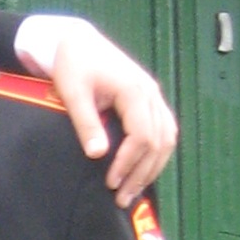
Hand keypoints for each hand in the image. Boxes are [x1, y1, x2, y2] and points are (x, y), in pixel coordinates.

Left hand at [48, 33, 177, 207]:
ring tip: (133, 189)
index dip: (129, 163)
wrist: (76, 42)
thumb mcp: (73, 93)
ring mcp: (153, 95)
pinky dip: (157, 153)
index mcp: (133, 90)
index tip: (111, 182)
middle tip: (122, 198)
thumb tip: (98, 154)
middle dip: (142, 173)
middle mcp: (150, 93)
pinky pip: (163, 129)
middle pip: (159, 141)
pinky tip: (143, 169)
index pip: (142, 135)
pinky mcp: (149, 99)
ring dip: (153, 166)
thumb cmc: (72, 65)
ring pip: (167, 137)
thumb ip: (87, 123)